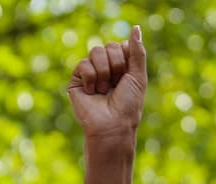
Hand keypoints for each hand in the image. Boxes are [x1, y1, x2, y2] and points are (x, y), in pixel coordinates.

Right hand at [67, 25, 147, 140]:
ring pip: (96, 51)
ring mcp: (91, 72)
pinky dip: (91, 79)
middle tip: (116, 85)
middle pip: (109, 46)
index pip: (122, 45)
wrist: (112, 124)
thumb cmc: (128, 104)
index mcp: (122, 66)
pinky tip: (92, 92)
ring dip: (104, 73)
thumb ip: (137, 52)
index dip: (126, 60)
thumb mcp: (138, 76)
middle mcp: (107, 67)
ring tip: (104, 90)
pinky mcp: (76, 78)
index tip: (128, 77)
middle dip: (116, 66)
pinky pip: (83, 64)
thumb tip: (136, 27)